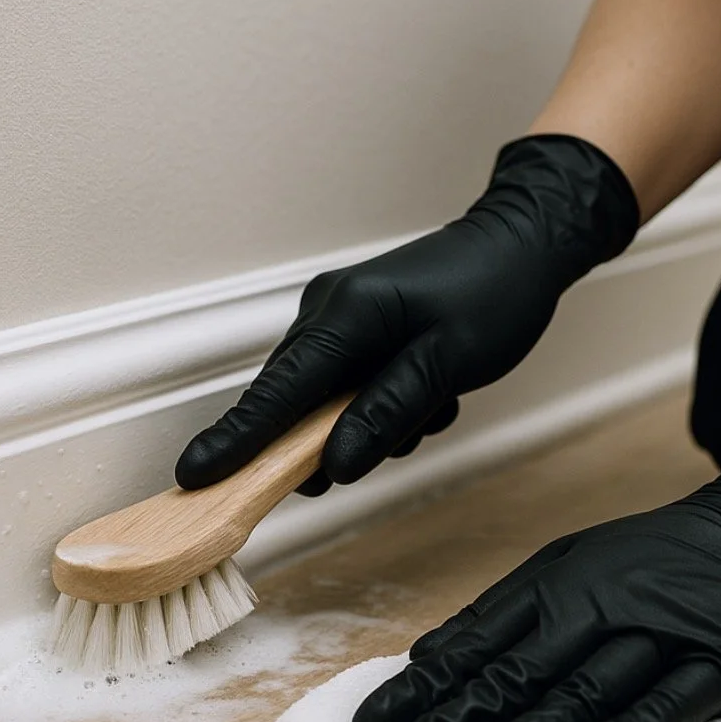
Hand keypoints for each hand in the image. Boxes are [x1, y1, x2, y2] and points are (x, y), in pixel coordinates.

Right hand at [175, 134, 639, 493]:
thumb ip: (386, 414)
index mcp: (346, 314)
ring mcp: (345, 317)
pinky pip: (356, 384)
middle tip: (349, 470)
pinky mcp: (364, 326)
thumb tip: (335, 462)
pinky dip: (389, 403)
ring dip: (375, 422)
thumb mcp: (445, 364)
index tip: (195, 474)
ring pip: (332, 399)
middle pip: (297, 400)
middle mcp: (331, 311)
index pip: (277, 390)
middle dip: (323, 443)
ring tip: (429, 407)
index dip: (237, 438)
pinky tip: (431, 396)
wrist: (525, 247)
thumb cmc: (495, 293)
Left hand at [351, 396, 720, 721]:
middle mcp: (600, 609)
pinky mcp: (718, 666)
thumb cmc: (654, 556)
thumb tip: (430, 655)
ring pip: (582, 692)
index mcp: (558, 586)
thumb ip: (504, 611)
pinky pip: (665, 706)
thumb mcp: (571, 563)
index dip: (423, 686)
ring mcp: (660, 637)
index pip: (478, 644)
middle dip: (455, 720)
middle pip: (519, 672)